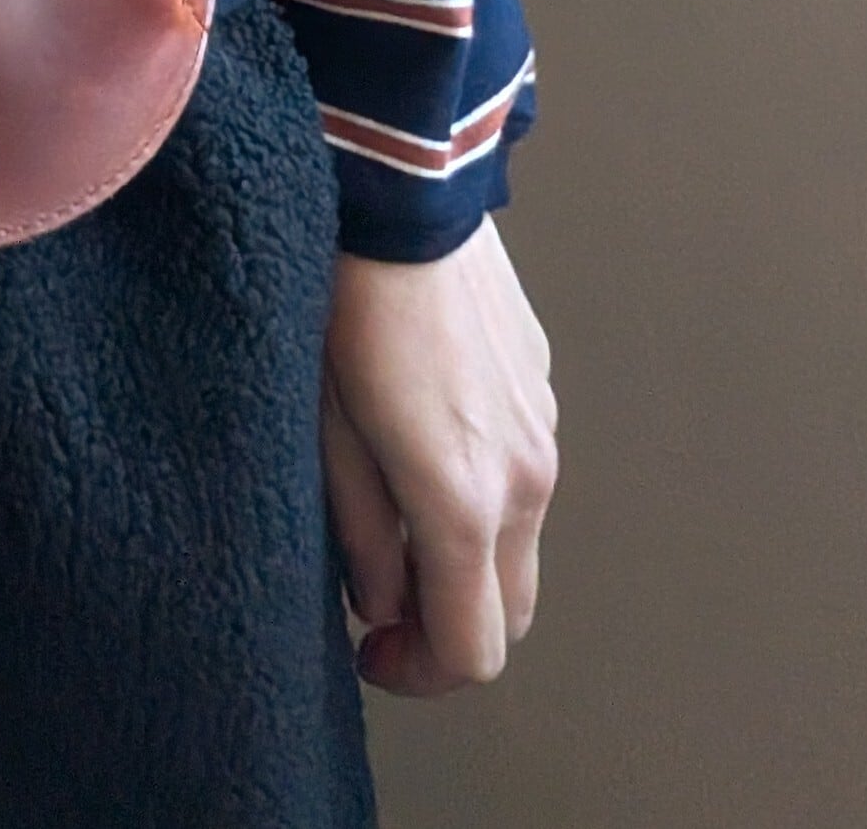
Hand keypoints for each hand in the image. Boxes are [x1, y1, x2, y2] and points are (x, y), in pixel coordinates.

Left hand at [322, 213, 556, 695]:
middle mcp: (526, 480)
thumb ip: (360, 531)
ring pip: (521, 544)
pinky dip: (484, 497)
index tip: (371, 650)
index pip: (474, 649)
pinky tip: (421, 447)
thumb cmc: (344, 303)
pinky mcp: (540, 389)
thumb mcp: (324, 430)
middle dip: (448, 626)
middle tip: (379, 604)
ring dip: (467, 559)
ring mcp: (542, 432)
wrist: (402, 195)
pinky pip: (523, 476)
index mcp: (465, 503)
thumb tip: (381, 598)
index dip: (421, 671)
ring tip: (391, 515)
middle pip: (511, 611)